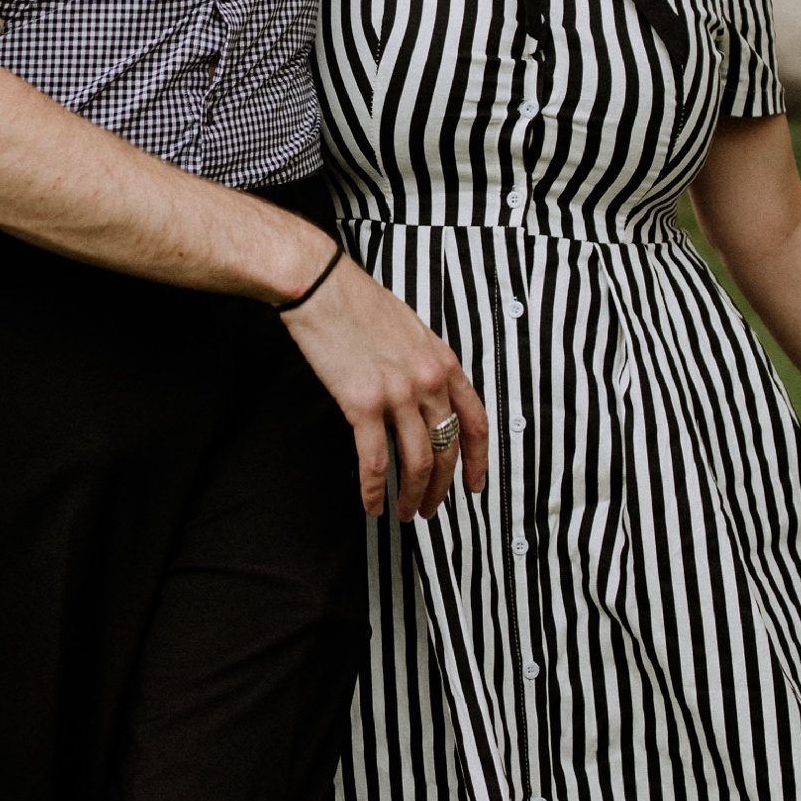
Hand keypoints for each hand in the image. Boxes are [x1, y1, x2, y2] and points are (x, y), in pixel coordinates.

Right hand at [281, 259, 488, 521]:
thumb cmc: (359, 304)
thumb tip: (427, 399)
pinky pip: (375, 462)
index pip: (475, 422)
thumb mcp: (411, 330)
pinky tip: (371, 505)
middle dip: (440, 488)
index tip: (475, 486)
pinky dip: (375, 491)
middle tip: (430, 509)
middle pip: (446, 450)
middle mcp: (429, 381)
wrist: (322, 287)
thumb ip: (426, 365)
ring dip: (411, 496)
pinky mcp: (363, 404)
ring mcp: (399, 394)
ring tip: (404, 513)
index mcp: (444, 362)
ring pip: (417, 463)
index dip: (478, 461)